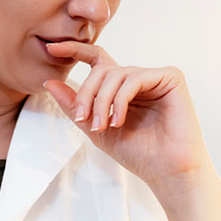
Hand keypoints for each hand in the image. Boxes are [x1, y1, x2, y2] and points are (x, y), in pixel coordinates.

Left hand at [43, 42, 209, 187]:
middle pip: (101, 69)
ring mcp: (155, 76)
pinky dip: (120, 99)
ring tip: (101, 126)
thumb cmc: (138, 153)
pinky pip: (135, 78)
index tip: (52, 48)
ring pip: (116, 74)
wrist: (167, 172)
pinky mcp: (171, 78)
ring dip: (102, 101)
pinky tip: (118, 120)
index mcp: (121, 88)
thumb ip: (74, 106)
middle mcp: (138, 78)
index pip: (97, 59)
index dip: (75, 50)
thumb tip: (49, 82)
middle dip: (86, 93)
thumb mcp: (96, 128)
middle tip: (81, 118)